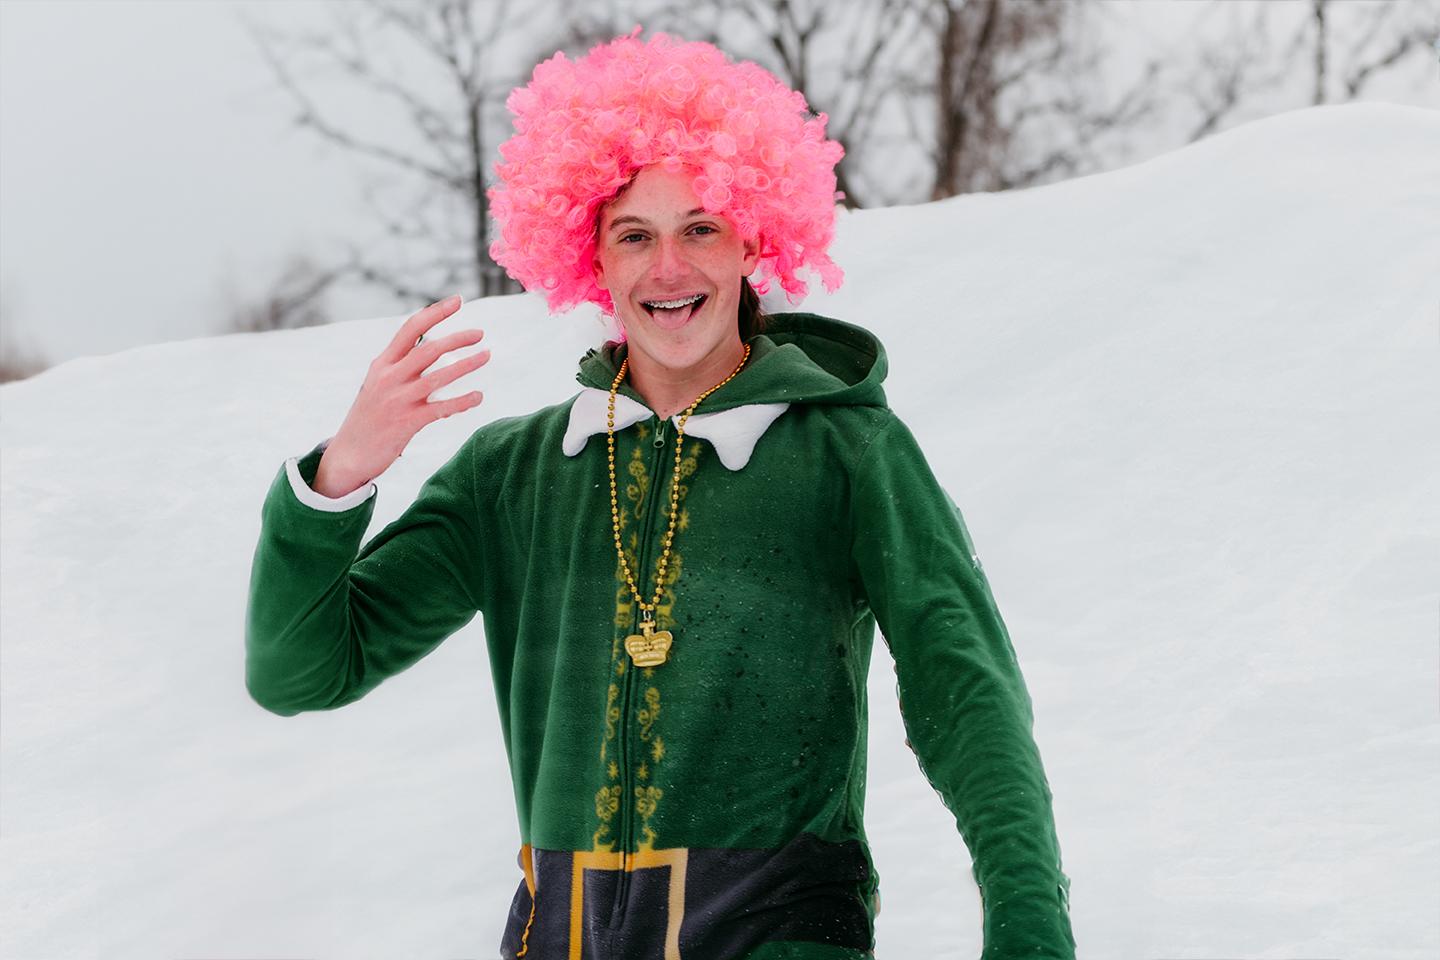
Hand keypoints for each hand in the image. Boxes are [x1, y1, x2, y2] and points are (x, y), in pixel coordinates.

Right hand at [313, 296, 488, 497]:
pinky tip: (478, 396)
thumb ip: (400, 367)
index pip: (410, 329)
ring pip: (438, 377)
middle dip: (457, 338)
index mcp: (382, 364)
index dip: (435, 312)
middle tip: (480, 333)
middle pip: (428, 349)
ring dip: (466, 365)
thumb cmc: (369, 418)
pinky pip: (440, 409)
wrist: (348, 455)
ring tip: (486, 356)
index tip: (458, 300)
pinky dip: (462, 401)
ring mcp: (397, 401)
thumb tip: (430, 349)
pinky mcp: (405, 424)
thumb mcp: (378, 385)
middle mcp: (388, 378)